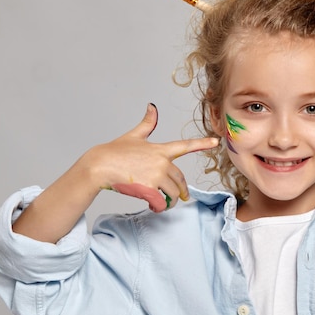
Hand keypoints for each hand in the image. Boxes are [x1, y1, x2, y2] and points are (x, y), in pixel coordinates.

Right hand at [87, 103, 218, 211]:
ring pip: (173, 193)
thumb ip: (147, 124)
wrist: (99, 166)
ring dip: (170, 201)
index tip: (216, 142)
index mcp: (161, 150)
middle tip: (181, 197)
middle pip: (180, 180)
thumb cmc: (114, 151)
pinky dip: (159, 207)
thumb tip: (152, 106)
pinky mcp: (149, 189)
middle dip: (181, 190)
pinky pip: (162, 203)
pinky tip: (153, 206)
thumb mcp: (134, 136)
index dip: (202, 143)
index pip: (185, 145)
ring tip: (162, 203)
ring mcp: (156, 176)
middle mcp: (162, 162)